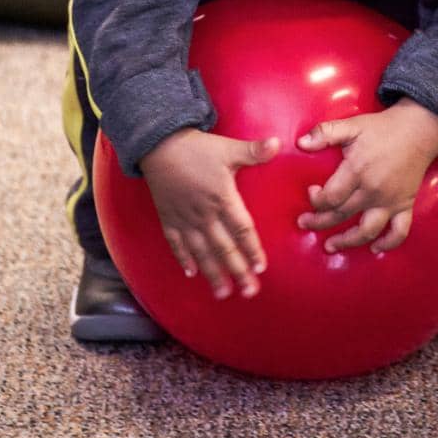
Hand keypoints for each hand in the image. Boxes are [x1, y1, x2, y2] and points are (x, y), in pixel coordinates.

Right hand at [139, 127, 279, 299]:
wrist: (158, 144)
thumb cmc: (196, 147)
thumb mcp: (227, 148)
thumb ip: (253, 151)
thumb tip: (279, 143)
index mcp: (222, 198)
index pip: (242, 229)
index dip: (252, 249)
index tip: (261, 267)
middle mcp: (204, 214)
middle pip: (224, 247)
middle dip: (238, 271)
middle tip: (250, 291)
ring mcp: (185, 218)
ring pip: (201, 251)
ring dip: (213, 273)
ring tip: (223, 294)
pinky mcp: (168, 217)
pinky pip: (176, 243)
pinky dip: (183, 259)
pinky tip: (191, 273)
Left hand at [296, 99, 437, 253]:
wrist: (418, 130)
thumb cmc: (382, 128)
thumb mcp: (351, 125)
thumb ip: (325, 132)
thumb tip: (301, 144)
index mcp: (357, 170)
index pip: (331, 196)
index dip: (316, 200)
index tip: (311, 192)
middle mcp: (373, 191)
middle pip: (342, 215)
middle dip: (320, 222)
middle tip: (305, 224)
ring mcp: (390, 201)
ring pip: (367, 230)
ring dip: (347, 242)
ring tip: (330, 246)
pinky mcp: (405, 206)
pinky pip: (399, 231)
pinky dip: (388, 244)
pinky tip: (375, 249)